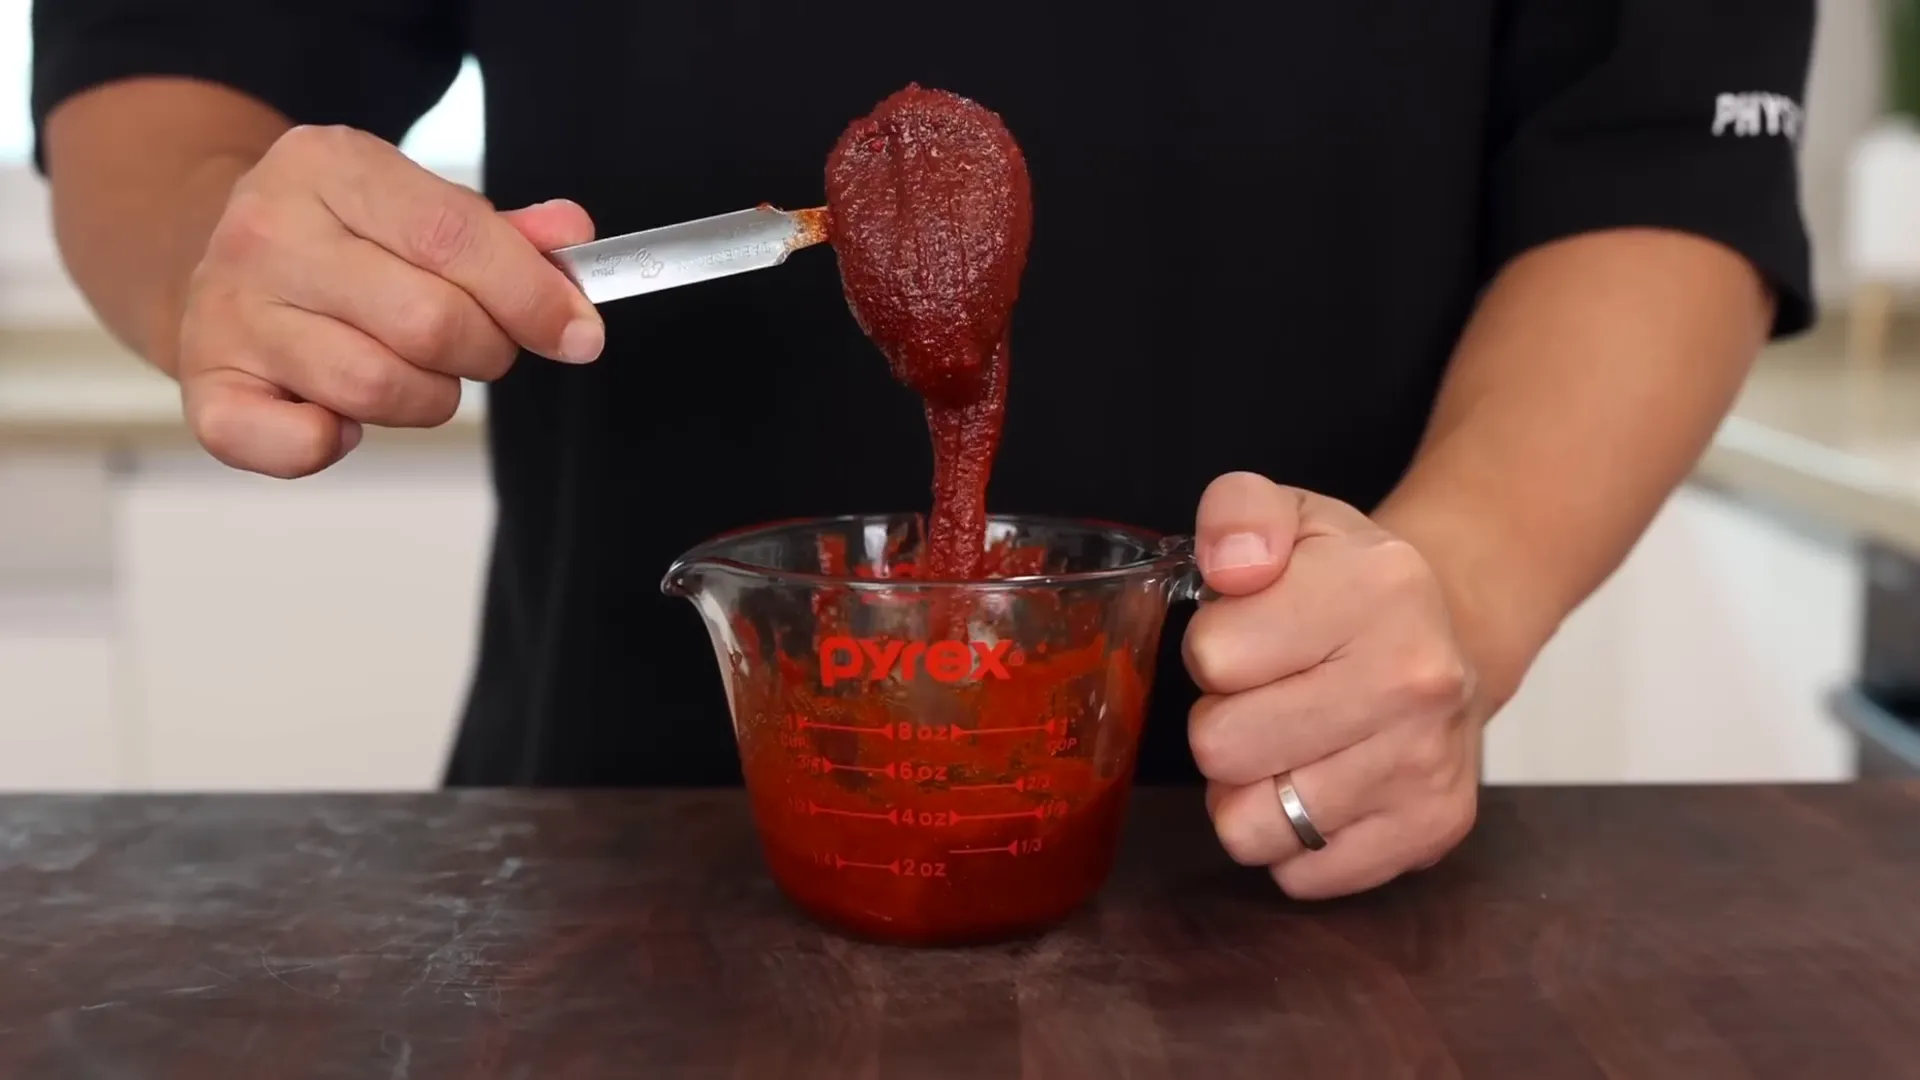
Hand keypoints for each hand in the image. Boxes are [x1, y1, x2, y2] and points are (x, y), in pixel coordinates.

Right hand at [177, 124, 603, 477]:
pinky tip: (340, 413)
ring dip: (425, 398)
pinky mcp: (208, 387)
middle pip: (428, 322)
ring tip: (410, 370)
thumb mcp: (415, 207)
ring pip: (376, 386)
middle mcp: (266, 233)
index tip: (579, 334)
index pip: (454, 236)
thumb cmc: (336, 239)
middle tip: (477, 347)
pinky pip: (298, 445)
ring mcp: (228, 311)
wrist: (213, 256)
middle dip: (484, 350)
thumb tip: (572, 238)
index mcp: (329, 166)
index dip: (533, 296)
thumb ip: (501, 232)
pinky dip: (335, 444)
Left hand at [1183, 472, 1483, 898]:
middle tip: (1266, 696)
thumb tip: (1231, 563)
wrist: (1451, 633)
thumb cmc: (1347, 583)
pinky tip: (1321, 784)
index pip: (1213, 655)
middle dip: (1223, 722)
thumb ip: (1238, 513)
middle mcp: (1415, 681)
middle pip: (1221, 747)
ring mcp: (1426, 765)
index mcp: (1376, 589)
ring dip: (1250, 789)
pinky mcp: (1428, 832)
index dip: (1214, 649)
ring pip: (1249, 825)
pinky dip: (1292, 840)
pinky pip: (1298, 875)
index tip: (1254, 638)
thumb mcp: (1290, 518)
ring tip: (1289, 743)